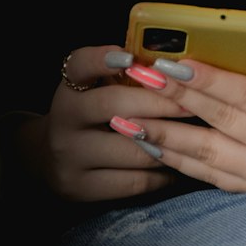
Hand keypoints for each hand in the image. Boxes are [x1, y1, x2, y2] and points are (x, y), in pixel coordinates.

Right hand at [10, 44, 194, 201]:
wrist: (51, 159)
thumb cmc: (92, 116)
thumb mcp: (97, 90)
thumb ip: (126, 77)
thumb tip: (176, 67)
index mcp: (70, 87)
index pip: (79, 65)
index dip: (103, 59)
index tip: (131, 58)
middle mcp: (64, 119)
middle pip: (113, 104)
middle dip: (159, 102)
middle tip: (193, 103)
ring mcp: (70, 156)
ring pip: (131, 149)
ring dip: (167, 142)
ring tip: (194, 135)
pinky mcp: (80, 187)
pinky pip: (134, 181)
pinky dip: (161, 174)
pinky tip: (176, 164)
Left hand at [116, 43, 245, 191]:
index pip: (243, 96)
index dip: (203, 79)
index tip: (168, 62)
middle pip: (218, 124)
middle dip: (172, 100)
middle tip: (135, 81)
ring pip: (207, 158)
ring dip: (164, 138)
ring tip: (126, 122)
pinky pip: (216, 178)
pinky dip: (183, 163)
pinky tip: (158, 147)